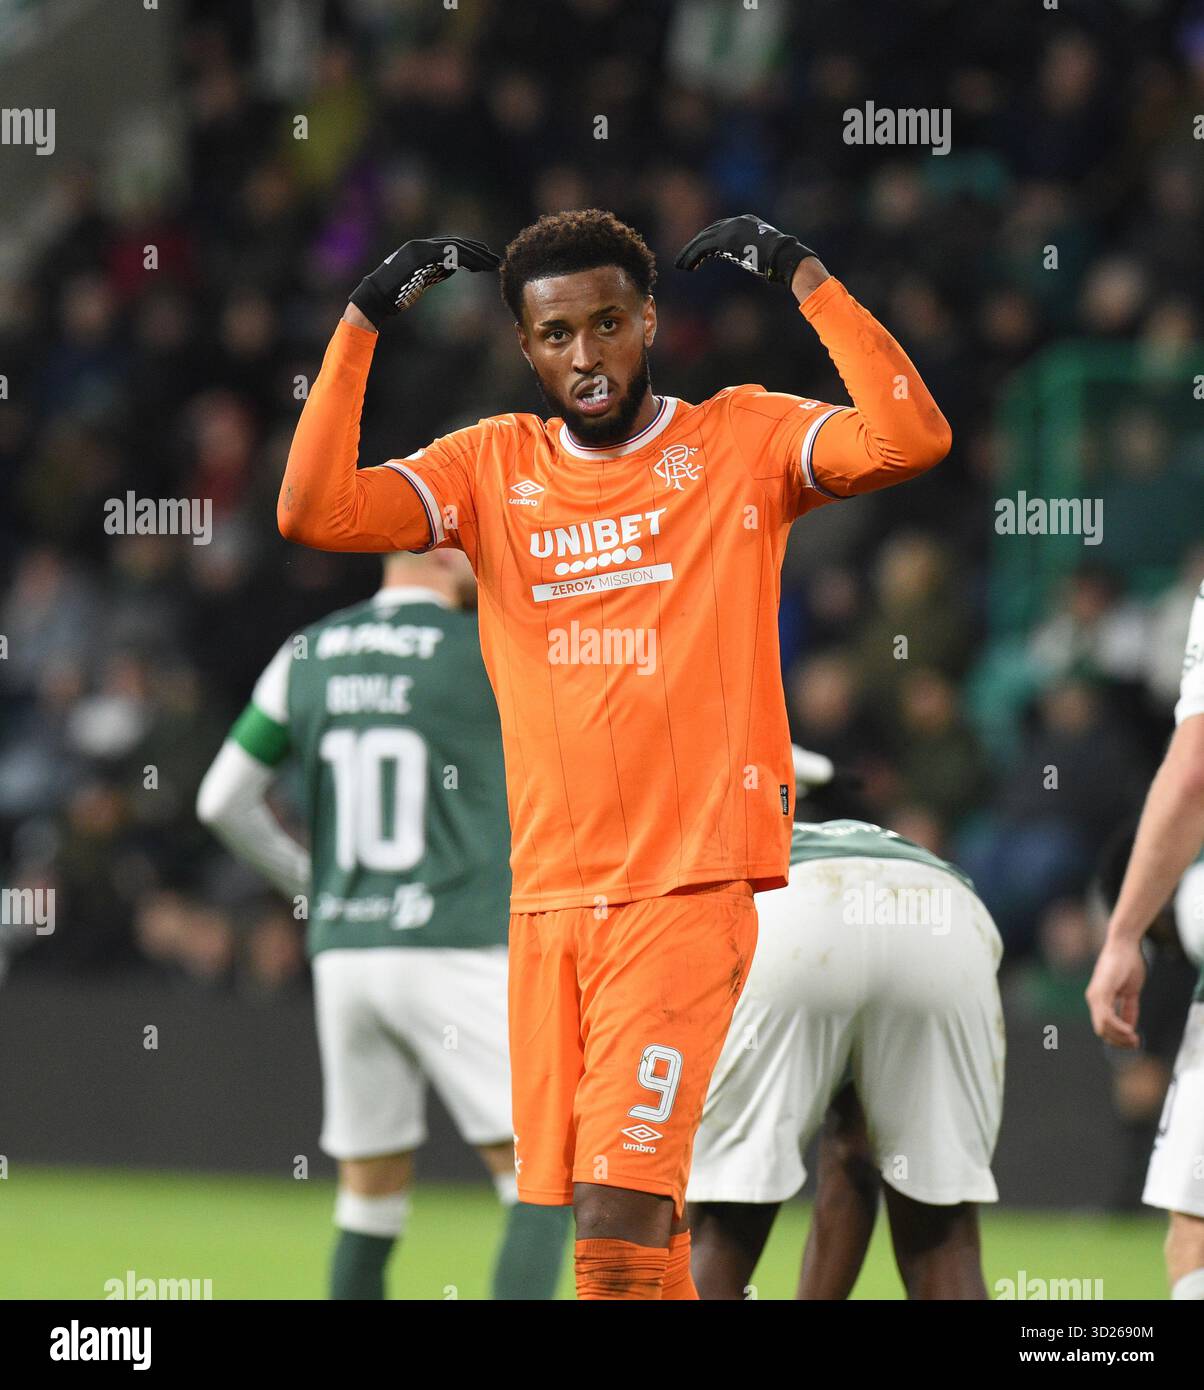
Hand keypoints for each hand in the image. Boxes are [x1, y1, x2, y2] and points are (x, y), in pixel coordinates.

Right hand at [349, 236, 500, 326]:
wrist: (376, 298)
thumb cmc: (396, 293)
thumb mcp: (421, 279)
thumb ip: (436, 270)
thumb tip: (455, 265)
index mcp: (420, 248)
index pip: (450, 244)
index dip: (470, 248)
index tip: (485, 256)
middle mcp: (420, 245)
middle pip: (456, 243)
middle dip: (477, 251)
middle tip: (494, 259)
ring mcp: (419, 250)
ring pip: (454, 248)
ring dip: (475, 256)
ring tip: (491, 265)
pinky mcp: (419, 259)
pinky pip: (446, 256)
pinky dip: (463, 259)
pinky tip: (476, 267)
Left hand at [674, 214, 818, 289]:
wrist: (784, 257)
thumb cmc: (779, 260)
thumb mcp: (762, 253)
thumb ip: (751, 252)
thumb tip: (751, 261)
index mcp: (746, 222)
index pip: (720, 229)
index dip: (707, 242)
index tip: (699, 257)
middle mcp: (737, 221)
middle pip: (709, 232)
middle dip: (694, 246)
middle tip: (683, 260)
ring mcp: (731, 228)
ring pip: (702, 239)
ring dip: (689, 253)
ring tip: (680, 266)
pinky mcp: (726, 239)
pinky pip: (703, 247)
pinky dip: (692, 257)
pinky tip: (687, 267)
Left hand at [1085, 937, 1146, 1048]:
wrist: (1125, 945)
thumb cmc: (1128, 964)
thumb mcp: (1130, 991)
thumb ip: (1128, 1008)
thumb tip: (1130, 1026)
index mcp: (1099, 1000)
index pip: (1104, 1027)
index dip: (1118, 1038)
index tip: (1134, 1041)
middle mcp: (1094, 999)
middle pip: (1102, 1031)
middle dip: (1119, 1041)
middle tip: (1135, 1043)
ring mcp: (1095, 995)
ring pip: (1102, 1026)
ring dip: (1119, 1036)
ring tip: (1134, 1039)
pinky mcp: (1101, 990)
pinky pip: (1106, 1015)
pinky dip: (1118, 1026)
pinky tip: (1129, 1030)